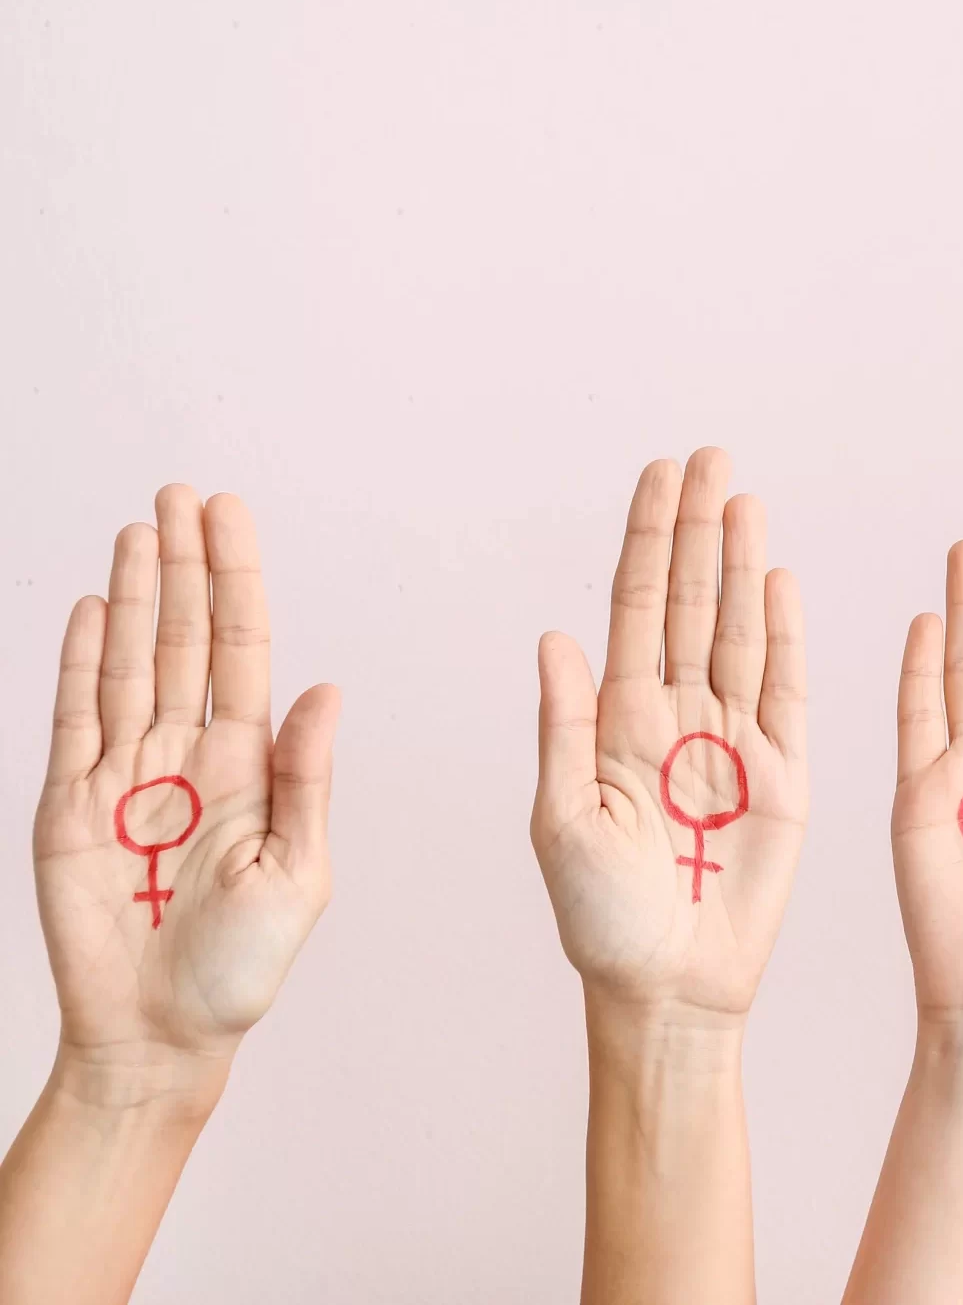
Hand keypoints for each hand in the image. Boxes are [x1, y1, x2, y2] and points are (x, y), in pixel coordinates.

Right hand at [33, 486, 337, 1059]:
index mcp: (247, 766)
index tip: (231, 519)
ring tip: (142, 530)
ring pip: (127, 663)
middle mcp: (186, 756)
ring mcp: (123, 776)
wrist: (163, 1035)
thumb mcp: (297, 874)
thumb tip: (326, 692)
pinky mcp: (69, 806)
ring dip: (131, 596)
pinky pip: (72, 718)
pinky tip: (86, 608)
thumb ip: (305, 780)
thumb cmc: (241, 969)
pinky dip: (77, 662)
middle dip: (184, 566)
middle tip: (183, 494)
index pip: (241, 650)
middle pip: (182, 639)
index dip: (234, 582)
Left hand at [533, 449, 807, 1018]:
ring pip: (741, 631)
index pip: (636, 608)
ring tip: (744, 498)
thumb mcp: (559, 824)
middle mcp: (676, 717)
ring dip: (742, 563)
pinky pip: (789, 689)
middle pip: (693, 602)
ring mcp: (734, 741)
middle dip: (698, 527)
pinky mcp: (785, 774)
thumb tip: (555, 639)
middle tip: (709, 457)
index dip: (648, 539)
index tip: (658, 475)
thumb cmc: (601, 923)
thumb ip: (563, 728)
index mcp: (616, 722)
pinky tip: (780, 579)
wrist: (669, 989)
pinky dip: (789, 633)